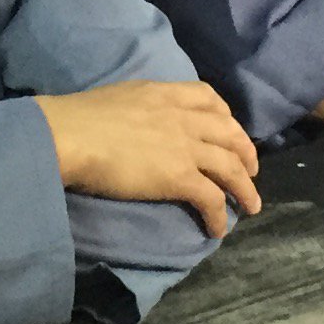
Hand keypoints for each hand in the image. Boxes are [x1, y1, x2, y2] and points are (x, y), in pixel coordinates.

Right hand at [41, 80, 262, 236]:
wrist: (72, 135)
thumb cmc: (80, 117)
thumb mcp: (120, 97)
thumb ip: (139, 107)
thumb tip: (137, 121)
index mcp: (165, 93)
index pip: (208, 97)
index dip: (226, 115)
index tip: (229, 128)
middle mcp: (183, 117)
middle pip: (230, 133)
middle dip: (246, 153)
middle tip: (251, 170)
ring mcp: (185, 147)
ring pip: (231, 167)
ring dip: (245, 189)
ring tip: (251, 206)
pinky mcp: (180, 177)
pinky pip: (212, 198)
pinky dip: (220, 215)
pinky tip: (218, 229)